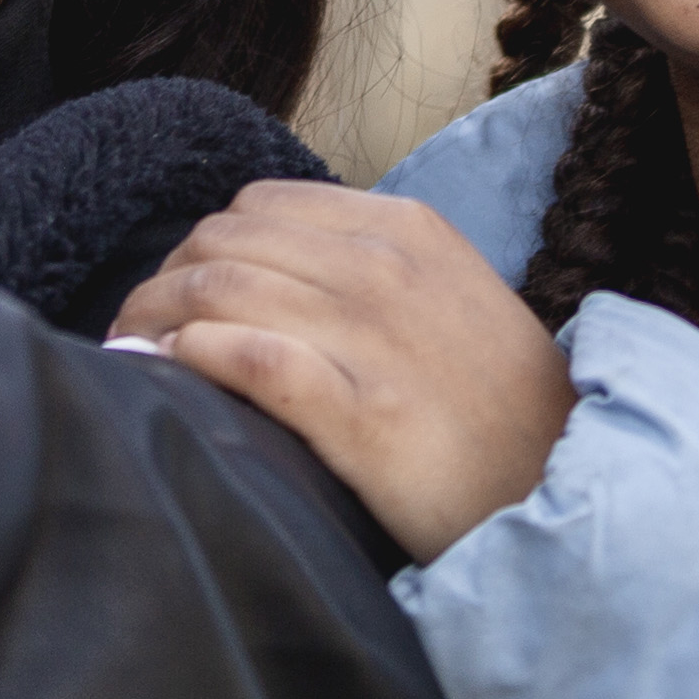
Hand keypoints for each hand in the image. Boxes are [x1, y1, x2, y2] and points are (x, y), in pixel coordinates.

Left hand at [112, 182, 575, 561]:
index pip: (258, 206)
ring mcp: (375, 336)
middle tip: (134, 333)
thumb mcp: (449, 305)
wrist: (571, 492)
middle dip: (159, 282)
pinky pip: (246, 356)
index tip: (176, 297)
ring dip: (152, 320)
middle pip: (222, 240)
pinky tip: (161, 377)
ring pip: (217, 287)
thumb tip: (269, 276)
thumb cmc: (500, 413)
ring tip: (127, 358)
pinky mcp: (363, 412)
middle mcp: (385, 267)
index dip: (199, 248)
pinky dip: (187, 358)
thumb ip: (370, 274)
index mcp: (405, 230)